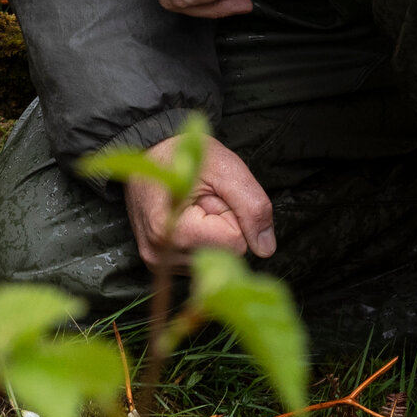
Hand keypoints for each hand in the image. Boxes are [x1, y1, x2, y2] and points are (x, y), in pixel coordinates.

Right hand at [127, 134, 276, 267]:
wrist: (150, 153)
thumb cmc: (184, 154)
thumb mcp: (226, 168)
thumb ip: (252, 205)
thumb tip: (266, 248)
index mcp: (171, 232)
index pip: (234, 243)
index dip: (232, 215)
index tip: (211, 195)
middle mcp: (160, 256)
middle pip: (224, 255)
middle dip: (223, 225)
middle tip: (202, 199)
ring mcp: (157, 263)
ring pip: (214, 258)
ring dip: (212, 232)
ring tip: (192, 206)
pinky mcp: (161, 264)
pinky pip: (200, 259)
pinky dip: (202, 239)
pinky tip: (188, 219)